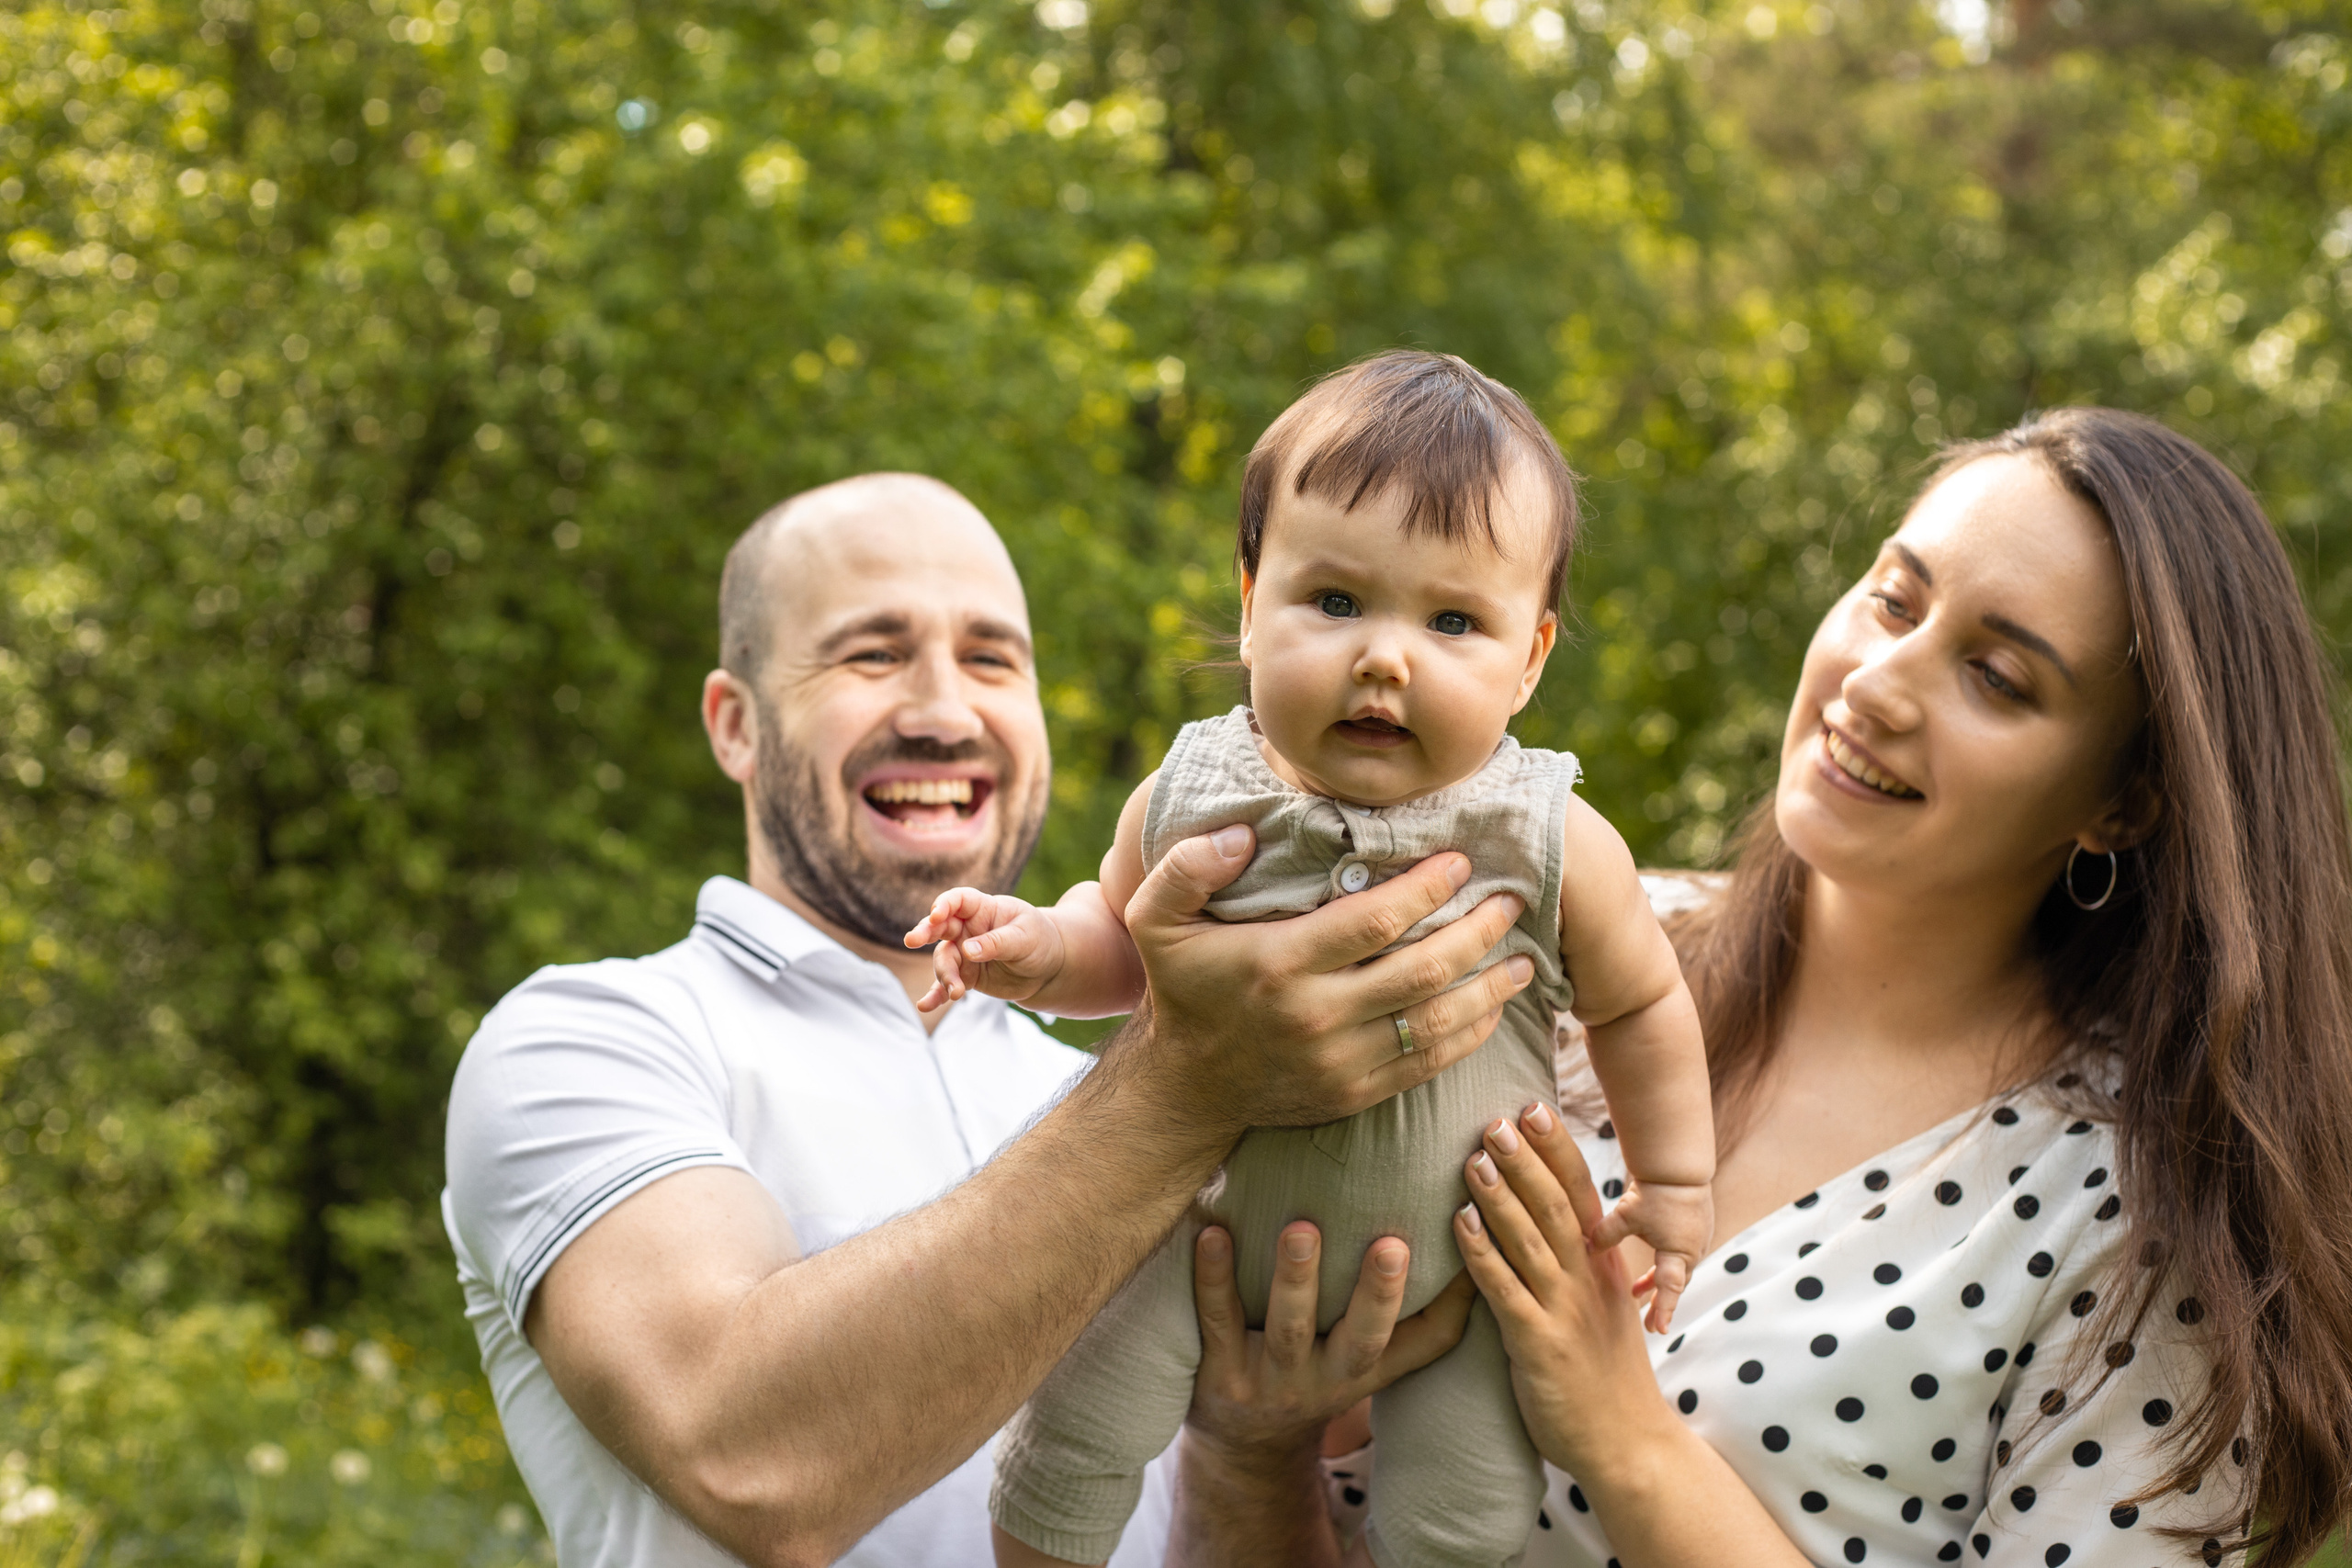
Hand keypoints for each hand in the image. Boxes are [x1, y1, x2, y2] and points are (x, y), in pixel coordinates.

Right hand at [903, 887, 1065, 1012]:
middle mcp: (968, 928)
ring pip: (943, 960)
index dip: (944, 904)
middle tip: (912, 940)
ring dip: (944, 975)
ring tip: (956, 991)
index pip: (959, 900)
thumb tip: (967, 951)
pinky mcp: (966, 976)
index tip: (936, 915)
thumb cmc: (1039, 941)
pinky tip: (925, 1006)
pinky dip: (936, 995)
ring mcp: (964, 953)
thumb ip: (996, 943)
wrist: (1048, 969)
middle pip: (939, 927)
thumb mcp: (1024, 938)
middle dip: (925, 932)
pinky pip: (946, 985)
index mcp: (984, 909)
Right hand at [1117, 826, 1537, 1140]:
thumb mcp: (1154, 920)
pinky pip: (1428, 1064)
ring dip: (1488, 987)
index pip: (1374, 921)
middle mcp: (1316, 1016)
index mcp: (1278, 964)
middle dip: (1477, 932)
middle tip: (1510, 902)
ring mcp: (1341, 1061)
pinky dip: (1470, 1034)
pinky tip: (1494, 1007)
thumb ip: (1185, 867)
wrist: (1185, 1089)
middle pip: (1422, 969)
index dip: (1426, 888)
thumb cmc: (1183, 989)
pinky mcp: (1356, 1094)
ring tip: (1523, 956)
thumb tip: (1239, 834)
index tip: (1461, 861)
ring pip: (1436, 1021)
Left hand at [1169, 1222, 1472, 1567]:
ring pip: (1288, 1329)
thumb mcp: (1373, 1363)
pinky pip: (1217, 1322)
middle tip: (1391, 1244)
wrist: (1246, 1449)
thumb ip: (1416, 1317)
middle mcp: (1327, 1379)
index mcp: (1369, 1368)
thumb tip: (1467, 1241)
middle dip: (1377, 1295)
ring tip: (1301, 1229)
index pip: (1424, 1342)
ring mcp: (1272, 1380)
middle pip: (1360, 1341)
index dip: (1447, 1305)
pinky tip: (1212, 1234)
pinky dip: (1213, 1279)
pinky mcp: (1219, 1375)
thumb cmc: (1319, 1376)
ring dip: (1295, 1278)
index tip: (1463, 1253)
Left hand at [1454, 1104, 1680, 1480]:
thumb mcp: (1600, 1304)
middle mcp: (1588, 1280)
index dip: (1556, 1149)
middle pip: (1558, 1205)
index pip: (1582, 1193)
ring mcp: (1566, 1312)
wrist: (1627, 1442)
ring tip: (1474, 1157)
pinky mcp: (1541, 1345)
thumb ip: (1578, 1259)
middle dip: (1527, 1160)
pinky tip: (1459, 1223)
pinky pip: (1506, 1291)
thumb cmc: (1604, 1371)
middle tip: (1496, 1118)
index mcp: (1602, 1266)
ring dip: (1501, 1196)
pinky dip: (1483, 1254)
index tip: (1534, 1106)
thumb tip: (1546, 1213)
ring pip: (1532, 1241)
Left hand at [1590, 1178, 1712, 1332]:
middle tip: (1648, 1323)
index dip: (1663, 1311)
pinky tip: (1650, 1258)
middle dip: (1660, 1302)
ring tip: (1637, 1291)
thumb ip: (1605, 1235)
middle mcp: (1693, 1249)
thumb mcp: (1626, 1216)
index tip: (1657, 1331)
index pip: (1670, 1290)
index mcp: (1678, 1253)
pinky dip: (1664, 1261)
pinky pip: (1679, 1250)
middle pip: (1675, 1283)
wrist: (1678, 1164)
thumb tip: (1586, 1249)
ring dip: (1659, 1280)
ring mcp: (1697, 1237)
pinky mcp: (1695, 1224)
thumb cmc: (1655, 1191)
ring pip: (1677, 1267)